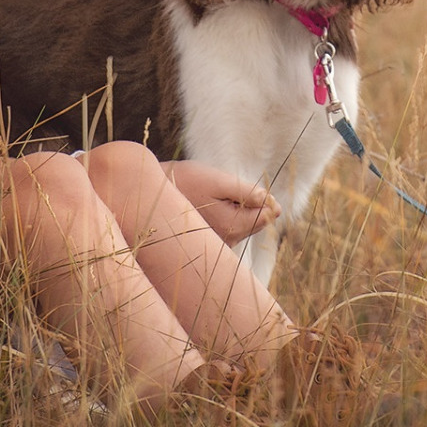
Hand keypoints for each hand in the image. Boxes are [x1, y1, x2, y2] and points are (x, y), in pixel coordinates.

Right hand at [164, 160, 279, 245]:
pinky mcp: (208, 242)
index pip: (267, 215)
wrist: (152, 193)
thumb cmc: (185, 182)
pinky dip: (224, 214)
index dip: (262, 197)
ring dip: (234, 208)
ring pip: (242, 223)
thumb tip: (273, 204)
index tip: (241, 187)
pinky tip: (205, 206)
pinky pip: (229, 227)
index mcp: (233, 226)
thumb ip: (247, 193)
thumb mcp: (218, 181)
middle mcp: (227, 241)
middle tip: (222, 190)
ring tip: (209, 197)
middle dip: (247, 203)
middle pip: (256, 221)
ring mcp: (217, 244)